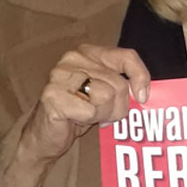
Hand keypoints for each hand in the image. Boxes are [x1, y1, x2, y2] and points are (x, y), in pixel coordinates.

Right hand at [24, 44, 150, 160]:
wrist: (44, 135)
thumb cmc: (77, 111)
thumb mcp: (103, 90)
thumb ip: (120, 84)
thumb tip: (142, 93)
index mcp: (88, 52)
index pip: (126, 57)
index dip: (140, 77)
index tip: (142, 96)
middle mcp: (73, 58)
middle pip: (118, 84)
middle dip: (117, 106)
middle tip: (104, 114)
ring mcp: (60, 75)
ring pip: (106, 97)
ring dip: (103, 114)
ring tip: (89, 115)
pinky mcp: (53, 95)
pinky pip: (90, 111)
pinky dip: (88, 121)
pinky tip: (76, 119)